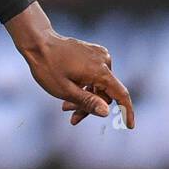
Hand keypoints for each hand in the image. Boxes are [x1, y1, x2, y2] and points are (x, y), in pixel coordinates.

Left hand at [5, 2, 134, 128]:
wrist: (39, 42)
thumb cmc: (48, 67)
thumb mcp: (65, 90)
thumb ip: (87, 102)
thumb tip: (107, 112)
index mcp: (100, 71)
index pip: (121, 95)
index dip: (127, 112)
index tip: (130, 126)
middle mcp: (104, 61)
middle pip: (105, 93)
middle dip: (90, 106)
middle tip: (72, 118)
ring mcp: (99, 55)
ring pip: (99, 85)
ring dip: (86, 97)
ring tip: (65, 107)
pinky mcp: (94, 53)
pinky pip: (95, 75)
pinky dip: (85, 86)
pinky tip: (71, 92)